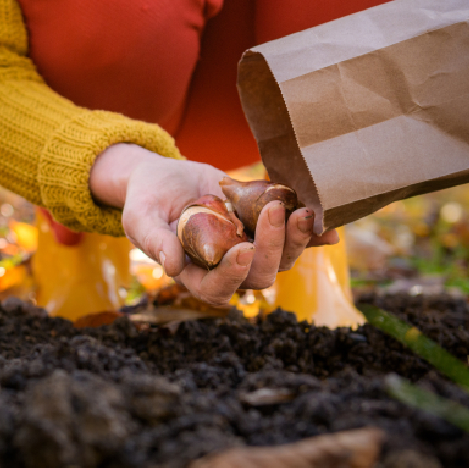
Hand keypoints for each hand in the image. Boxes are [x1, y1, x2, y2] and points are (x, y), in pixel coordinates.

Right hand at [89, 144, 338, 305]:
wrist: (164, 178)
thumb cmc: (146, 200)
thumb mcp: (140, 217)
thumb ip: (153, 240)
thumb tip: (172, 265)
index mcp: (193, 273)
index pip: (216, 288)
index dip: (232, 275)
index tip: (242, 250)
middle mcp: (226, 267)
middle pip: (258, 276)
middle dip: (271, 248)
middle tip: (273, 212)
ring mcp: (248, 248)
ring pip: (281, 260)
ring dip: (296, 240)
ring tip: (302, 211)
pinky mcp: (263, 228)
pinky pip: (293, 238)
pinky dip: (312, 235)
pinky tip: (329, 228)